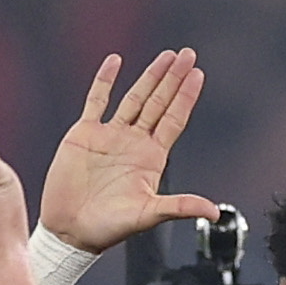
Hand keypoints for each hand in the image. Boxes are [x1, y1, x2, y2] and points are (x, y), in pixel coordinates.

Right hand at [42, 50, 216, 253]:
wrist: (71, 230)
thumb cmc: (109, 227)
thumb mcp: (149, 215)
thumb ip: (181, 207)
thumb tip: (214, 212)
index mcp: (151, 158)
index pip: (173, 120)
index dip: (186, 97)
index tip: (198, 74)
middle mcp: (134, 143)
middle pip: (159, 103)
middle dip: (174, 78)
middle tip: (188, 54)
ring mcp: (110, 136)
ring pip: (134, 98)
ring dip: (150, 76)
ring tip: (166, 56)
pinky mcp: (85, 134)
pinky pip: (96, 100)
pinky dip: (105, 81)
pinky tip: (115, 62)